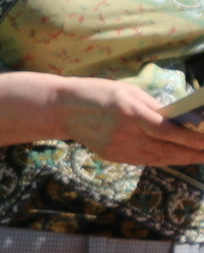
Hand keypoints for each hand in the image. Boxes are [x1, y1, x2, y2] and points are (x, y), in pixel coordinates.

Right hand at [52, 78, 203, 166]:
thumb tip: (181, 119)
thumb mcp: (129, 92)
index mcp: (130, 113)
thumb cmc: (98, 93)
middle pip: (166, 149)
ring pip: (157, 158)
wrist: (62, 109)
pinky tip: (177, 158)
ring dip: (182, 159)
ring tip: (200, 157)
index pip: (167, 131)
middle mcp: (125, 134)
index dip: (191, 138)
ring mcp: (118, 148)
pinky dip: (163, 160)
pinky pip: (144, 160)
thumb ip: (154, 107)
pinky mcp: (113, 156)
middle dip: (193, 153)